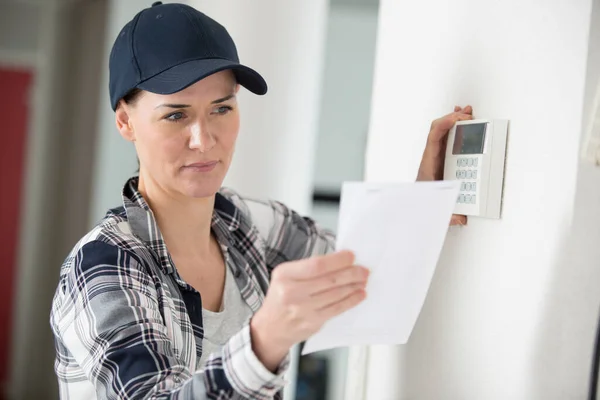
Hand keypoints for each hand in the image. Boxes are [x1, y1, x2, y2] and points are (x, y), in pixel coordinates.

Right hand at [250, 250, 367, 370]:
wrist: (271, 328)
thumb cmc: (282, 297)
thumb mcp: (286, 276)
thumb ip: (308, 269)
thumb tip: (339, 262)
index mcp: (284, 275)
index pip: (316, 265)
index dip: (337, 260)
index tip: (351, 256)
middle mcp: (291, 292)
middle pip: (329, 280)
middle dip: (351, 273)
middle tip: (364, 269)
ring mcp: (302, 309)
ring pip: (335, 294)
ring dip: (353, 286)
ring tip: (363, 280)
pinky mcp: (312, 322)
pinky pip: (337, 309)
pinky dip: (351, 300)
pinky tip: (359, 294)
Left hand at [417, 105, 472, 225]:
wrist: (413, 207)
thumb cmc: (423, 204)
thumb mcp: (437, 209)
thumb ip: (450, 215)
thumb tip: (461, 218)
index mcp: (429, 164)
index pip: (434, 137)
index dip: (445, 124)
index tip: (458, 119)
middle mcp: (431, 158)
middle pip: (440, 130)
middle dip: (453, 119)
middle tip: (468, 113)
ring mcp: (435, 158)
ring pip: (443, 134)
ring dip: (454, 122)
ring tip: (466, 113)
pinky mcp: (440, 161)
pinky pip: (446, 141)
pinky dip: (454, 131)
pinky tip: (462, 125)